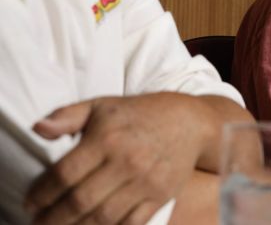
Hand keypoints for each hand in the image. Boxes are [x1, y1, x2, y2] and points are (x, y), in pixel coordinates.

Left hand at [25, 93, 209, 224]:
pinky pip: (131, 223)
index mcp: (108, 137)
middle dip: (53, 219)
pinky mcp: (161, 196)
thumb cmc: (142, 113)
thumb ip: (68, 116)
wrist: (192, 122)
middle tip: (40, 223)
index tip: (32, 203)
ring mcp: (146, 181)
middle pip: (80, 201)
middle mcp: (127, 161)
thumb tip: (38, 129)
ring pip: (103, 217)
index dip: (42, 194)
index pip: (65, 174)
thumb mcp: (103, 105)